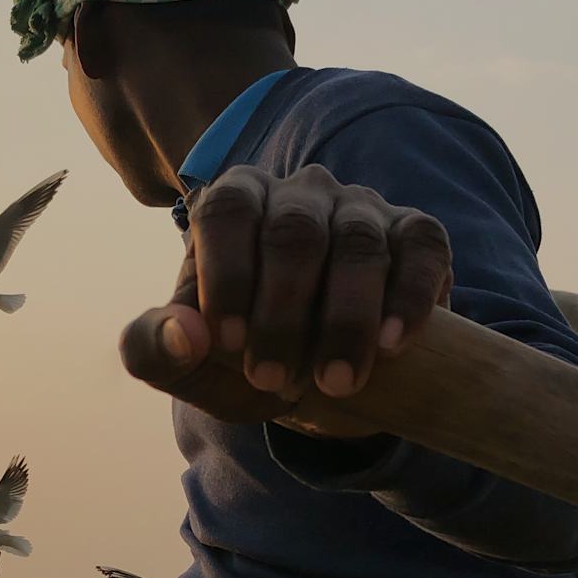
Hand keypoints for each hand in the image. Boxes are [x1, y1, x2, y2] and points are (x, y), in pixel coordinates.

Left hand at [120, 163, 452, 426]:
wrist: (320, 379)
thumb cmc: (244, 358)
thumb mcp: (192, 366)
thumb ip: (156, 350)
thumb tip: (180, 335)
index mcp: (235, 202)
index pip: (226, 213)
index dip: (225, 275)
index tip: (226, 343)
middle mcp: (299, 193)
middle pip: (293, 232)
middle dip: (283, 313)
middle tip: (272, 381)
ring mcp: (362, 209)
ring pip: (358, 243)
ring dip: (346, 319)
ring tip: (335, 383)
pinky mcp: (416, 236)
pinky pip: (422, 248)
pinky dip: (410, 296)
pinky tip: (394, 345)